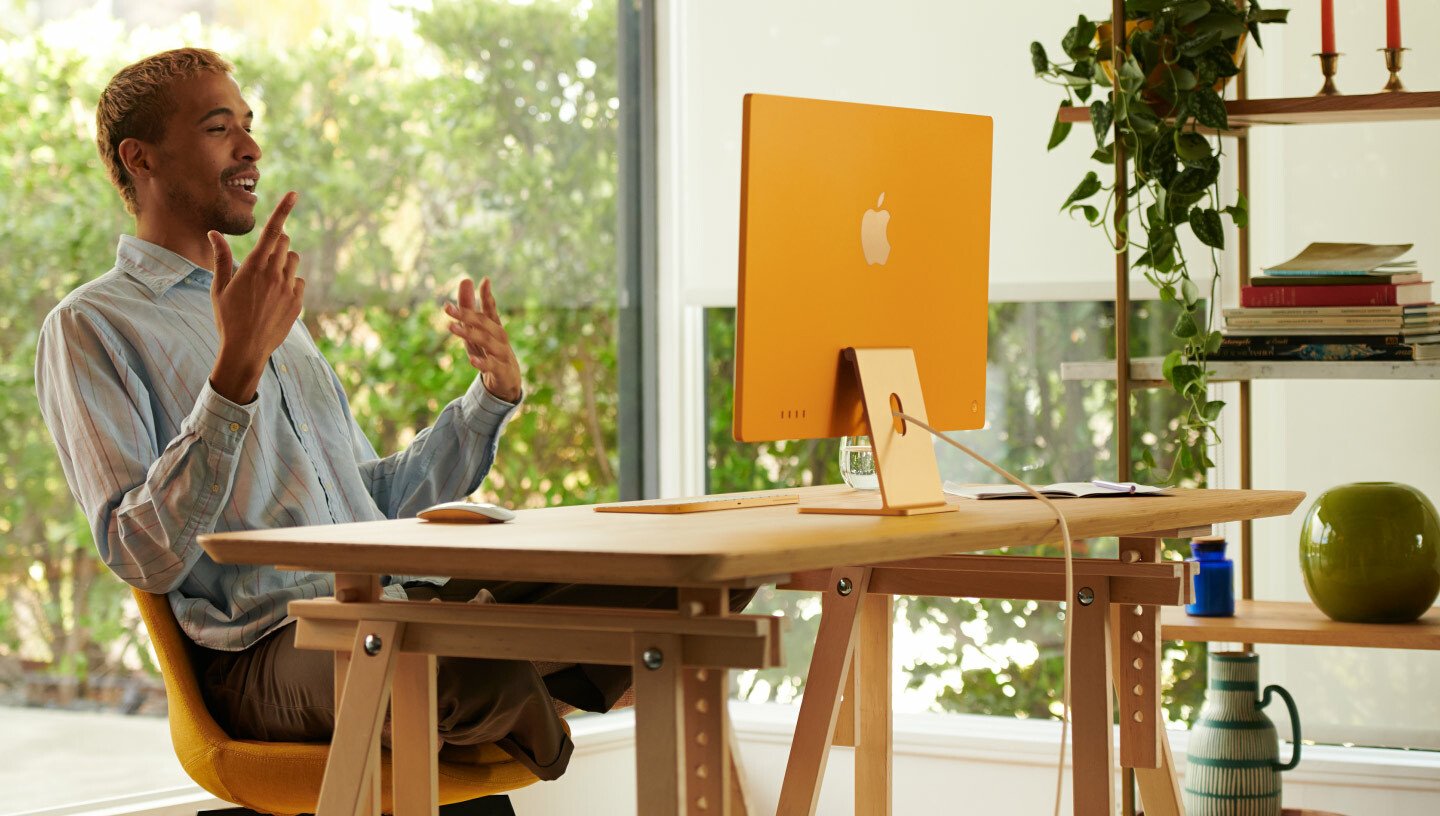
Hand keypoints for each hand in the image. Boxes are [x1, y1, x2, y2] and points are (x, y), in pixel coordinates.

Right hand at [208, 192, 304, 402]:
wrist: (246, 350)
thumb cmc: (227, 318)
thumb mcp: (219, 287)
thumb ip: (221, 258)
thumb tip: (213, 233)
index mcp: (254, 267)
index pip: (272, 231)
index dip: (284, 210)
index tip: (295, 193)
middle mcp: (275, 274)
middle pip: (284, 242)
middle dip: (276, 243)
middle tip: (262, 260)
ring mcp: (289, 289)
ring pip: (294, 261)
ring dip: (284, 262)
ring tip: (268, 280)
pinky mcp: (298, 303)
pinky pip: (299, 282)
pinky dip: (290, 283)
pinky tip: (275, 298)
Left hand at [444, 277, 521, 402]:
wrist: (508, 381)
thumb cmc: (490, 351)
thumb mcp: (476, 330)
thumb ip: (470, 307)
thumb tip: (466, 279)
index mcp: (494, 326)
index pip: (491, 309)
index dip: (487, 296)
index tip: (484, 281)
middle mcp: (500, 337)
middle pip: (484, 323)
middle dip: (466, 314)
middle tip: (447, 308)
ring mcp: (502, 354)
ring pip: (487, 342)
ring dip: (469, 334)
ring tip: (452, 328)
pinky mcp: (501, 371)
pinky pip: (492, 365)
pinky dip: (482, 362)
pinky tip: (471, 360)